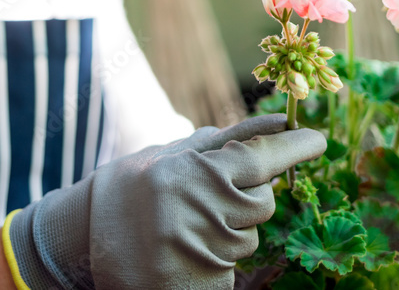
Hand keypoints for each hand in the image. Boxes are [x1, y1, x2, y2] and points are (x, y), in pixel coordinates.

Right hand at [6, 113, 325, 288]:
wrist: (79, 246)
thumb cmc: (124, 192)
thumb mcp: (161, 155)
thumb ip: (212, 142)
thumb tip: (269, 124)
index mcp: (187, 172)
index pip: (258, 158)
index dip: (293, 148)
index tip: (319, 140)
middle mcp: (196, 211)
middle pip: (262, 200)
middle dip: (254, 193)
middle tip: (224, 190)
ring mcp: (198, 250)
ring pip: (249, 233)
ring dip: (233, 226)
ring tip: (191, 223)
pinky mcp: (200, 282)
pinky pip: (234, 264)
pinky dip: (220, 254)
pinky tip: (190, 247)